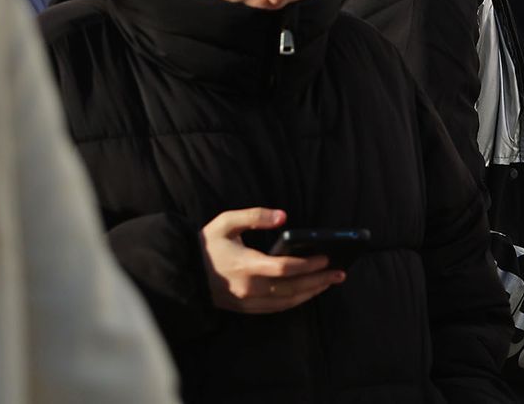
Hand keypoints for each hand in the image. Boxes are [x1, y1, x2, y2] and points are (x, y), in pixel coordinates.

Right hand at [199, 208, 343, 313]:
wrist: (182, 272)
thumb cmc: (207, 244)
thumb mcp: (226, 222)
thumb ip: (255, 216)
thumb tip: (283, 216)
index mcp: (246, 265)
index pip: (284, 268)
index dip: (308, 264)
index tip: (326, 257)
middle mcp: (249, 287)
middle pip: (292, 287)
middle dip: (319, 280)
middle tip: (340, 272)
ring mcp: (247, 301)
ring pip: (287, 301)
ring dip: (311, 292)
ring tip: (331, 281)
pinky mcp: (245, 308)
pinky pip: (276, 308)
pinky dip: (296, 301)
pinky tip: (309, 292)